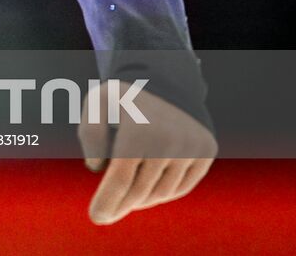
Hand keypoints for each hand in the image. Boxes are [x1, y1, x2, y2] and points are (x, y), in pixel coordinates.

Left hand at [78, 79, 216, 224]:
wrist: (166, 78)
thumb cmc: (124, 95)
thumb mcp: (96, 103)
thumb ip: (90, 135)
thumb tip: (98, 168)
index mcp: (140, 131)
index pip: (121, 180)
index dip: (107, 202)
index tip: (96, 217)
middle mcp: (170, 142)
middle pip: (140, 191)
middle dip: (120, 204)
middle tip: (107, 211)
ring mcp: (192, 148)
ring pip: (162, 192)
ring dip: (142, 198)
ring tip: (126, 195)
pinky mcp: (206, 152)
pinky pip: (181, 187)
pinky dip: (164, 192)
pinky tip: (149, 188)